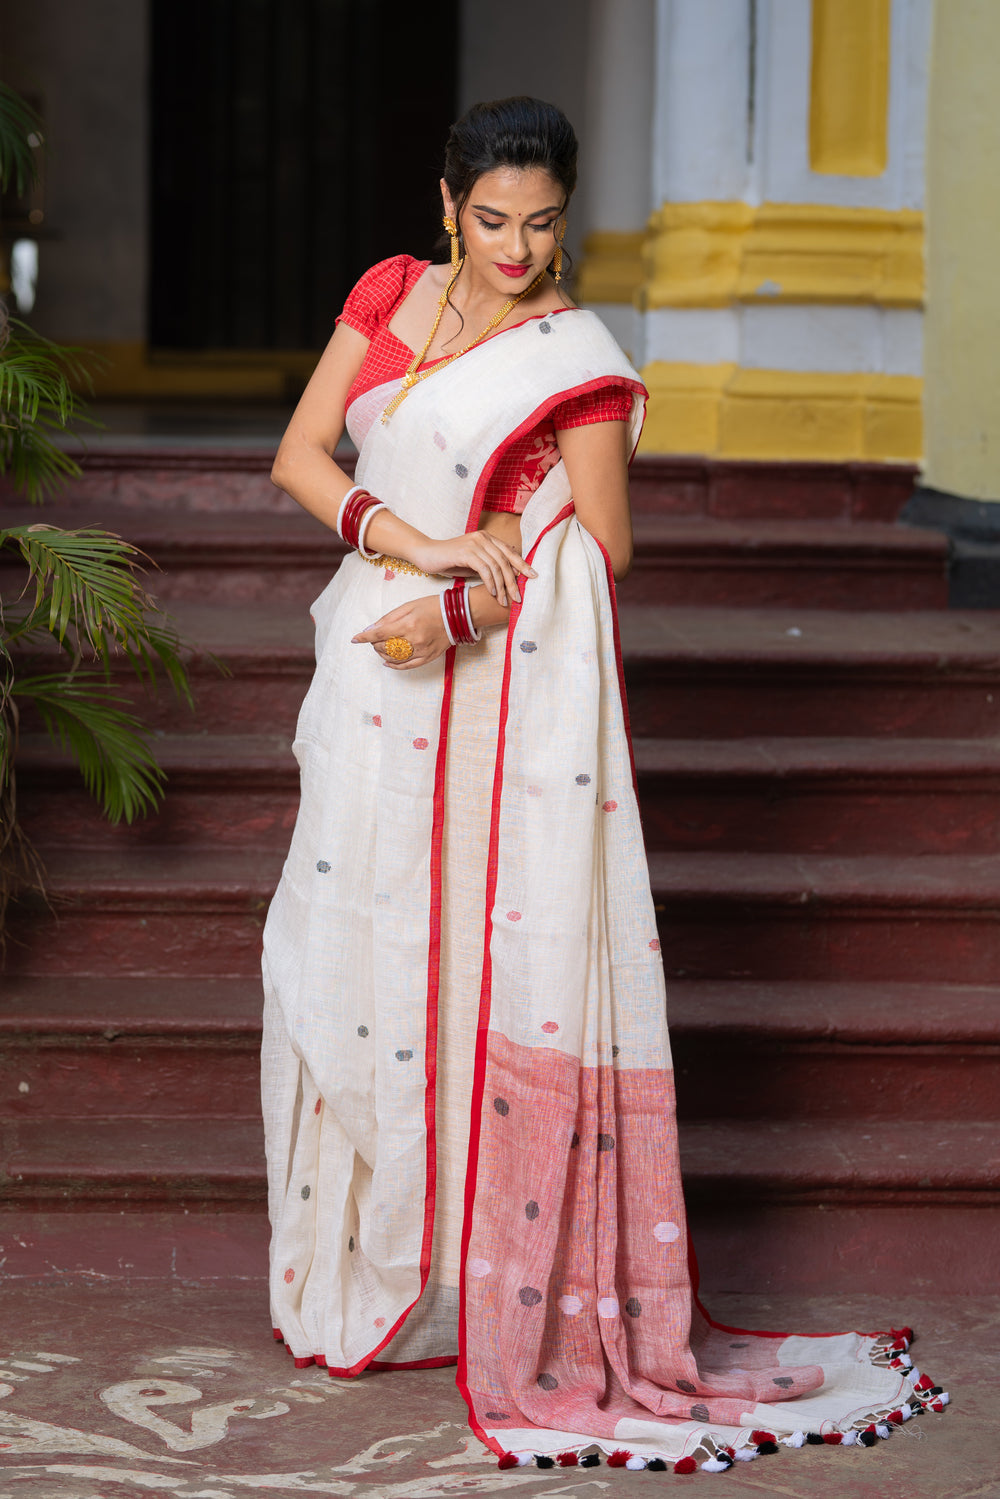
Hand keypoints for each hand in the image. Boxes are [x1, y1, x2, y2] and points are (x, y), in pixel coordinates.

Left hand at [351, 594, 451, 669]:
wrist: (456, 615)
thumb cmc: (431, 607)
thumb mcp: (408, 606)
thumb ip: (388, 618)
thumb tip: (371, 628)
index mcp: (408, 624)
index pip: (379, 634)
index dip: (364, 637)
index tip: (355, 639)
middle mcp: (414, 640)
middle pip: (385, 647)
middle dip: (375, 643)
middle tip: (374, 638)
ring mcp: (421, 651)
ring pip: (394, 659)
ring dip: (382, 654)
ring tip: (380, 648)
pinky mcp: (428, 657)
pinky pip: (407, 666)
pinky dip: (395, 666)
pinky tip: (387, 663)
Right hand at [413, 531, 535, 606]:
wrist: (427, 554)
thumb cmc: (450, 560)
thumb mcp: (474, 563)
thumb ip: (489, 565)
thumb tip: (510, 574)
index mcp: (487, 538)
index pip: (510, 552)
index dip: (523, 565)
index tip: (534, 577)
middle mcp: (483, 538)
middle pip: (505, 561)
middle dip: (513, 581)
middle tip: (518, 598)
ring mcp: (474, 543)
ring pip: (496, 566)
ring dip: (502, 586)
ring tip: (504, 601)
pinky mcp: (465, 552)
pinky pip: (484, 568)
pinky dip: (490, 582)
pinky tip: (492, 592)